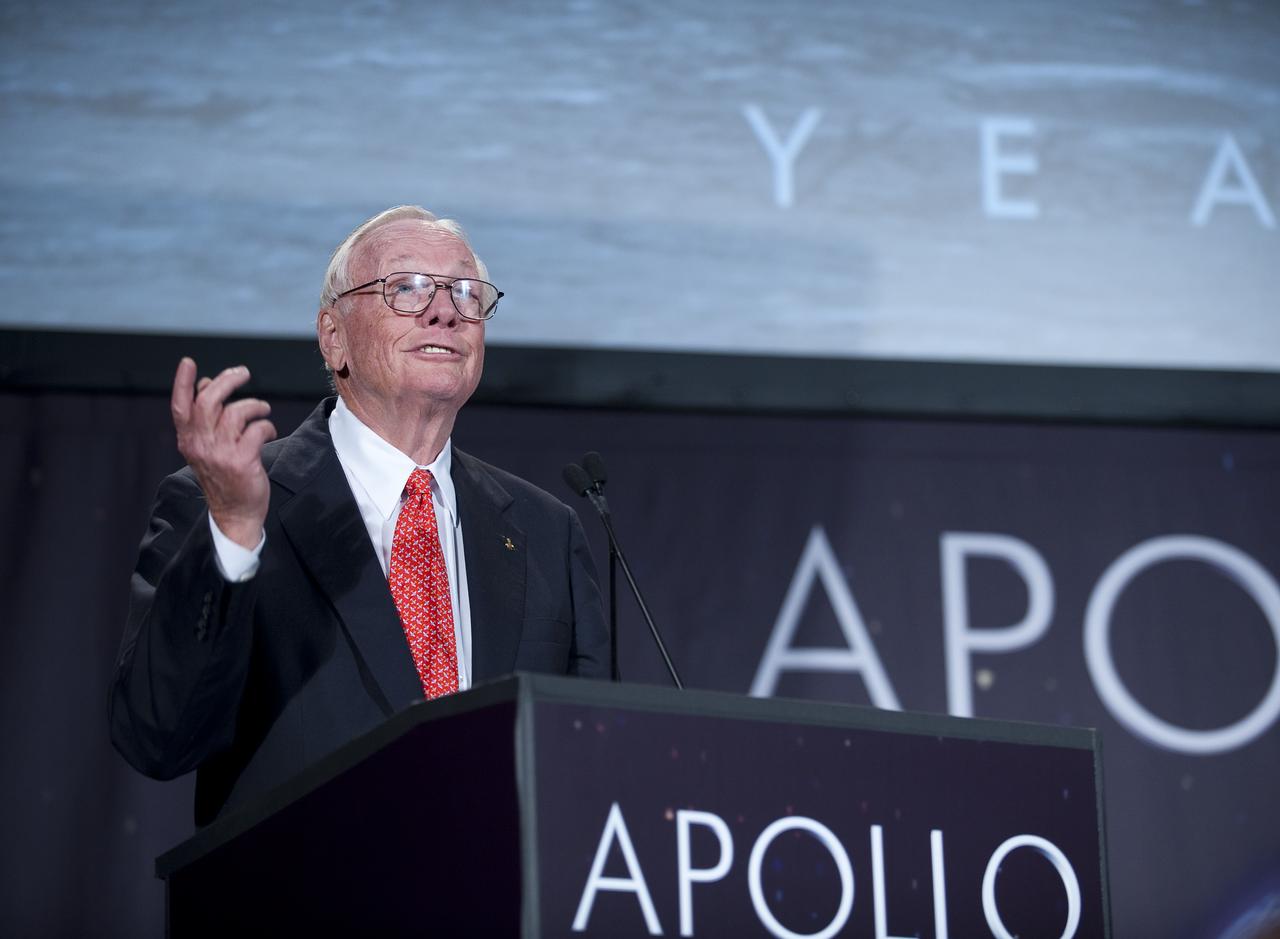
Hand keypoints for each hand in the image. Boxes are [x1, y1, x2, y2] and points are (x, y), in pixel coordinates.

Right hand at [170, 358, 277, 548]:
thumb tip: (206, 384)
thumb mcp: (207, 447)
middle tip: (243, 373)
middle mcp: (200, 445)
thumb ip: (205, 418)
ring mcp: (220, 454)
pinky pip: (257, 429)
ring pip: (236, 412)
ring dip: (255, 405)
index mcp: (188, 440)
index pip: (180, 407)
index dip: (182, 382)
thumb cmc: (224, 475)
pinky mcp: (242, 461)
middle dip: (228, 381)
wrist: (235, 513)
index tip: (188, 362)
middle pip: (209, 401)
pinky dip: (267, 426)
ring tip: (262, 410)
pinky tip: (269, 432)